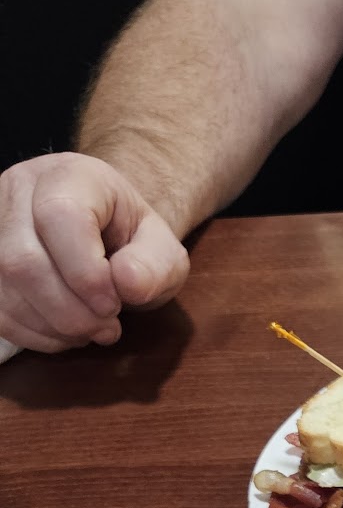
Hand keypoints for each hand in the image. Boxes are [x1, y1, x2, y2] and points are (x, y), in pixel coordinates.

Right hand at [0, 152, 188, 353]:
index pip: (59, 216)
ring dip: (52, 325)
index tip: (113, 305)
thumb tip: (127, 283)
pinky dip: (32, 332)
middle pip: (22, 259)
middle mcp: (20, 190)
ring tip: (90, 330)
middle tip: (106, 326)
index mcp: (70, 176)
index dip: (85, 272)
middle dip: (69, 310)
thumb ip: (156, 265)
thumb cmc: (130, 239)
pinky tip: (63, 331)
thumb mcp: (162, 249)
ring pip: (3, 285)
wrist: (105, 232)